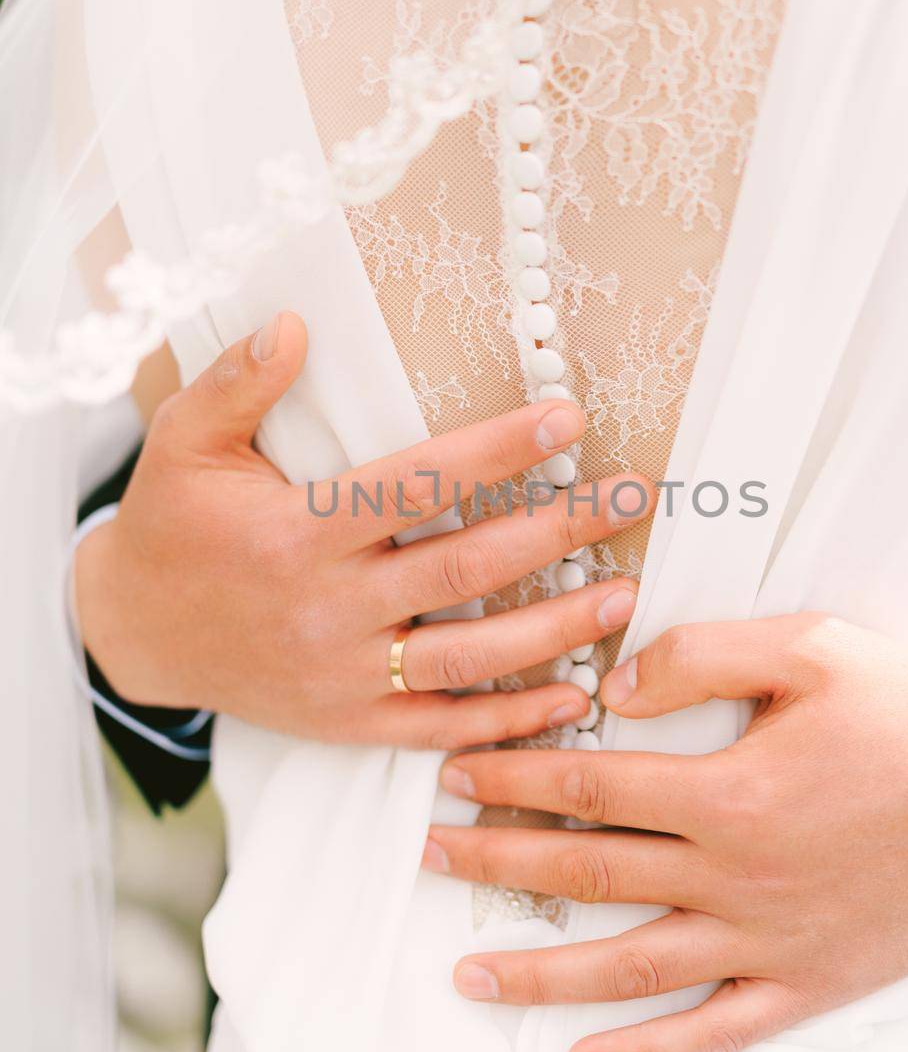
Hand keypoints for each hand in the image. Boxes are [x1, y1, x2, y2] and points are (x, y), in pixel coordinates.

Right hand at [75, 311, 650, 746]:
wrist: (132, 633)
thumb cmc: (171, 524)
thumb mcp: (181, 441)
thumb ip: (236, 383)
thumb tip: (292, 325)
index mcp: (297, 532)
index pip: (416, 484)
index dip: (497, 451)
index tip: (565, 418)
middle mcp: (329, 607)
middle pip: (463, 569)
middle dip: (557, 532)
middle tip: (631, 497)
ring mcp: (342, 673)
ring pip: (467, 658)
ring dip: (552, 631)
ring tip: (621, 595)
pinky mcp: (348, 722)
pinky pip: (440, 726)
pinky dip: (509, 719)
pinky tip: (572, 696)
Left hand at [423, 613, 907, 1051]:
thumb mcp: (811, 648)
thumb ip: (702, 657)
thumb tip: (615, 688)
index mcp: (728, 791)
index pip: (589, 788)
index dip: (514, 778)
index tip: (458, 774)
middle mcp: (734, 876)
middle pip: (588, 875)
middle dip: (498, 864)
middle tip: (430, 857)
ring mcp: (768, 941)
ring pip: (631, 967)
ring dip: (542, 974)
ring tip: (469, 978)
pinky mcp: (808, 984)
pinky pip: (716, 1031)